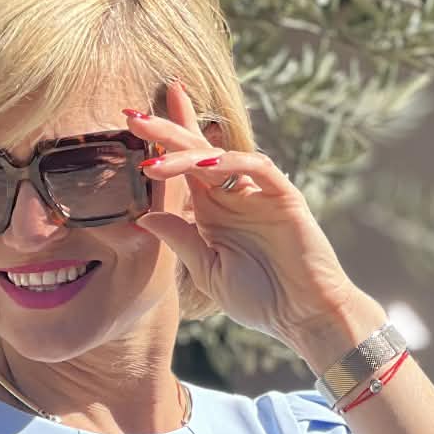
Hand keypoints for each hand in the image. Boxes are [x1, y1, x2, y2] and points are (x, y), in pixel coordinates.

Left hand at [125, 76, 364, 351]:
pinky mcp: (283, 196)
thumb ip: (181, 239)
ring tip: (155, 161)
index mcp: (212, 211)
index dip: (162, 142)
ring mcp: (258, 193)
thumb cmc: (259, 299)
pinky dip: (232, 163)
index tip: (130, 122)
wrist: (303, 316)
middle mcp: (233, 195)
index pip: (184, 167)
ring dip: (187, 153)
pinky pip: (256, 167)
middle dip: (166, 131)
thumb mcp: (208, 270)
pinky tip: (205, 167)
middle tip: (132, 116)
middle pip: (197, 152)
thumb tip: (143, 216)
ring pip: (220, 157)